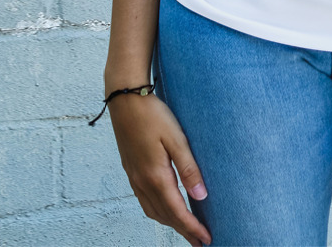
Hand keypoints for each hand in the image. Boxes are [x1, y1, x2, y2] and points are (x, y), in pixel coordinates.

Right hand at [109, 92, 211, 246]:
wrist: (125, 99)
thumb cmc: (153, 114)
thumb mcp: (176, 138)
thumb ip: (189, 168)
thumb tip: (201, 196)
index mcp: (155, 176)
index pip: (177, 212)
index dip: (192, 228)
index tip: (206, 239)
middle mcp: (142, 182)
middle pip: (165, 216)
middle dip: (183, 231)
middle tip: (200, 242)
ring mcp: (134, 177)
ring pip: (153, 211)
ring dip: (170, 223)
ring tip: (186, 229)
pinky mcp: (131, 170)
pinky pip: (145, 201)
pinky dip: (158, 211)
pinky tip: (165, 208)